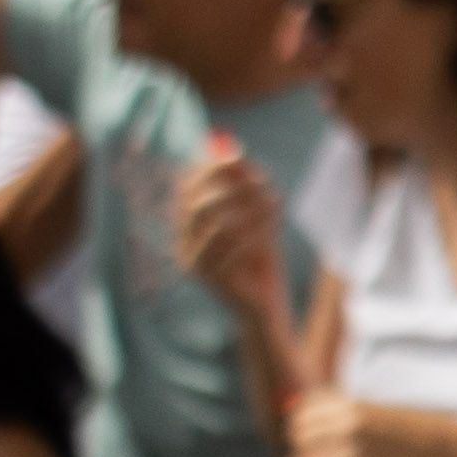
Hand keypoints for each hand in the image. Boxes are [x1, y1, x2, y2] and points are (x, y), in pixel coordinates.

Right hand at [169, 140, 283, 316]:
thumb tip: (234, 151)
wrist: (266, 305)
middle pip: (196, 202)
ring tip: (273, 204)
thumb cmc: (259, 259)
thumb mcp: (256, 219)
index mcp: (188, 226)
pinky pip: (229, 245)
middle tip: (261, 180)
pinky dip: (253, 231)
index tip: (237, 156)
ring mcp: (194, 263)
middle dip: (230, 186)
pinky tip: (269, 232)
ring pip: (216, 221)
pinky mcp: (211, 278)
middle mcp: (183, 243)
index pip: (186, 186)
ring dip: (249, 207)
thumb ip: (244, 188)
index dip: (209, 168)